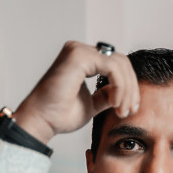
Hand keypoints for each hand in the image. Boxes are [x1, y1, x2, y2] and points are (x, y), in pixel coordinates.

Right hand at [12, 41, 139, 143]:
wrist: (42, 122)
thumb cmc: (59, 115)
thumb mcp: (92, 103)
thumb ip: (106, 94)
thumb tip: (121, 91)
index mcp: (82, 59)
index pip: (116, 65)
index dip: (128, 87)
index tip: (129, 110)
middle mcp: (79, 50)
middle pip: (121, 62)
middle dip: (131, 88)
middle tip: (130, 111)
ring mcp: (78, 51)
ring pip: (120, 64)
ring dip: (127, 90)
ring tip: (122, 111)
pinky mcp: (79, 56)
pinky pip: (113, 67)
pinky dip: (120, 87)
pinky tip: (115, 103)